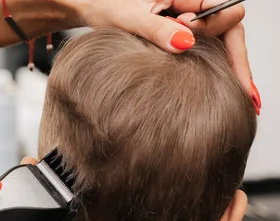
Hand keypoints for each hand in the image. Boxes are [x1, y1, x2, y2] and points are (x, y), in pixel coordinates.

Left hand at [70, 0, 255, 107]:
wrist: (88, 8)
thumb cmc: (106, 4)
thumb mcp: (130, 17)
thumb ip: (157, 28)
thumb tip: (185, 41)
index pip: (226, 14)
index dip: (226, 40)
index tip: (216, 62)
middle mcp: (192, 6)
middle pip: (229, 33)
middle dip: (237, 63)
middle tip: (245, 95)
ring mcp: (187, 22)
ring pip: (219, 44)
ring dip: (228, 68)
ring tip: (241, 97)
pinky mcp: (178, 35)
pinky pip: (204, 50)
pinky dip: (214, 69)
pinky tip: (222, 88)